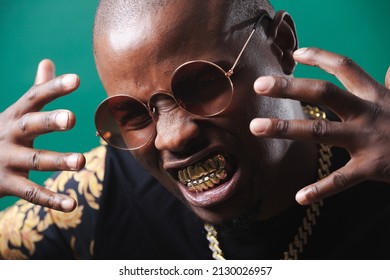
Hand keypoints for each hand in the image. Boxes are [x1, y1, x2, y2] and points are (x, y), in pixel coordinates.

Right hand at [0, 59, 84, 211]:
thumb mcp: (14, 113)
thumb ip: (35, 91)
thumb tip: (49, 62)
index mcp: (14, 116)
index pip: (34, 98)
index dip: (53, 88)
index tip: (76, 79)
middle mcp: (8, 135)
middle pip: (29, 125)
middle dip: (48, 121)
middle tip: (71, 118)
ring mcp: (5, 160)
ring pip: (34, 160)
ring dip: (57, 161)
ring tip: (81, 162)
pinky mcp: (5, 184)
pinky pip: (31, 193)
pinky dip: (52, 200)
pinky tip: (72, 205)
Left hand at [250, 47, 389, 204]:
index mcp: (374, 94)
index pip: (345, 67)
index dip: (321, 56)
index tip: (296, 53)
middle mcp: (368, 112)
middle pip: (324, 93)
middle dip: (290, 87)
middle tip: (259, 85)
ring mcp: (368, 140)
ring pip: (321, 132)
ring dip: (286, 128)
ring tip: (255, 127)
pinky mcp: (372, 168)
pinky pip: (340, 180)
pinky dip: (320, 189)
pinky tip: (299, 197)